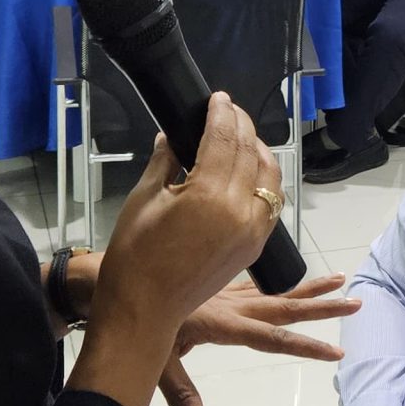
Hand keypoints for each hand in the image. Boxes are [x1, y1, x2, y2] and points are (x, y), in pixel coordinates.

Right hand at [84, 97, 273, 378]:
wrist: (146, 308)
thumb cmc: (134, 254)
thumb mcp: (144, 199)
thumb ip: (165, 162)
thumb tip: (171, 136)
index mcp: (209, 196)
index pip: (224, 140)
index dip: (222, 114)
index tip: (218, 98)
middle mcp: (240, 210)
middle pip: (249, 153)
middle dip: (241, 126)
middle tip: (229, 110)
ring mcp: (253, 230)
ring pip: (269, 177)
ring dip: (259, 151)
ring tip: (242, 137)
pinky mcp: (255, 246)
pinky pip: (270, 204)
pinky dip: (265, 181)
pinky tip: (250, 171)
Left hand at [152, 273, 358, 405]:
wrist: (120, 282)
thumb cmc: (136, 323)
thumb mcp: (156, 361)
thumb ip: (179, 394)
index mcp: (224, 324)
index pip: (274, 338)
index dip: (306, 346)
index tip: (337, 352)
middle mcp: (233, 307)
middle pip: (287, 307)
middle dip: (324, 308)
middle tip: (358, 302)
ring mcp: (227, 296)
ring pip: (276, 292)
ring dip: (310, 289)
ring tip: (341, 278)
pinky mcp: (217, 290)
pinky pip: (255, 287)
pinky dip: (277, 287)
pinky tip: (285, 288)